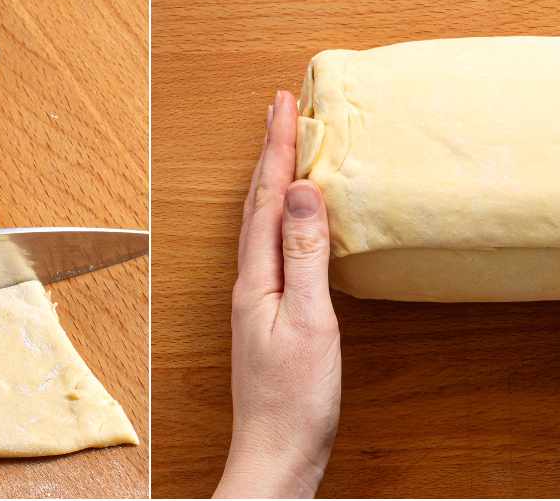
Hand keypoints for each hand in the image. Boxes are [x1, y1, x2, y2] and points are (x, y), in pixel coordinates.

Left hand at [216, 90, 341, 498]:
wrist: (277, 457)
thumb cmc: (296, 400)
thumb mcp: (309, 321)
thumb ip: (305, 254)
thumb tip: (299, 190)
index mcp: (257, 276)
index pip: (267, 196)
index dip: (276, 146)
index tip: (285, 101)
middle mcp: (250, 281)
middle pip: (258, 201)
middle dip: (270, 150)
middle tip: (282, 107)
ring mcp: (258, 299)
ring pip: (263, 221)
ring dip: (273, 178)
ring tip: (285, 145)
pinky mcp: (271, 315)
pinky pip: (273, 245)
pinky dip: (282, 215)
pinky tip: (294, 218)